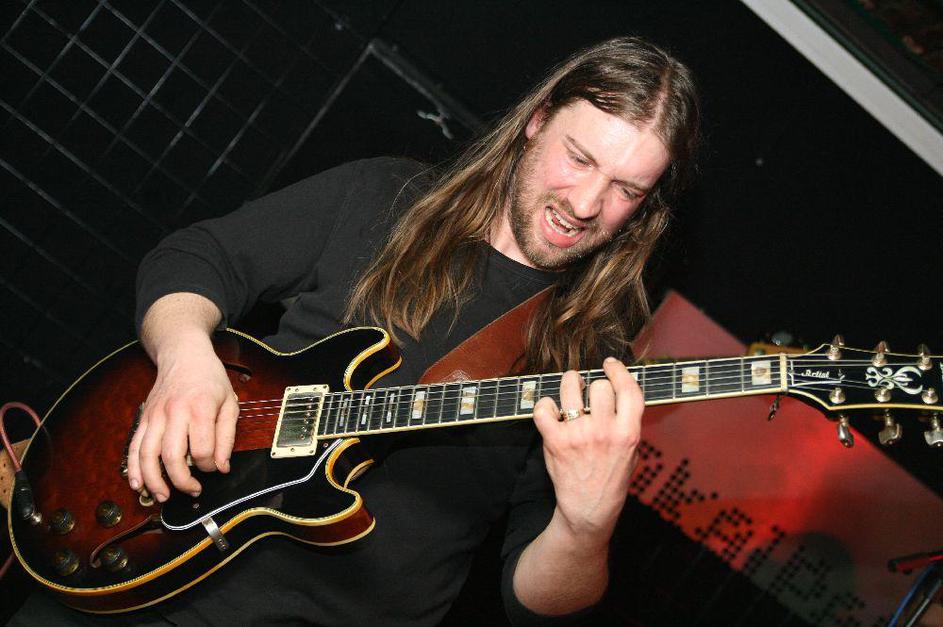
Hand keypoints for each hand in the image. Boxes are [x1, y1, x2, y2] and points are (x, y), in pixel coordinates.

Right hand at [126, 333, 238, 501]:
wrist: (184, 355)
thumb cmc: (210, 379)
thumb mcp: (230, 403)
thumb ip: (227, 436)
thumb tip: (222, 466)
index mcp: (199, 408)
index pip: (202, 449)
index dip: (210, 465)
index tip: (215, 466)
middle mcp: (174, 412)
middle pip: (172, 455)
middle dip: (182, 480)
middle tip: (193, 490)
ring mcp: (155, 416)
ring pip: (147, 455)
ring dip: (154, 480)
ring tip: (163, 496)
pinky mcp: (144, 418)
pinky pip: (134, 447)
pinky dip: (134, 468)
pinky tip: (138, 484)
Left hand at [532, 357, 642, 547]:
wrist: (589, 509)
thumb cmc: (610, 480)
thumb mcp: (632, 453)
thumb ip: (628, 425)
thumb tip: (621, 394)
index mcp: (629, 433)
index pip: (629, 389)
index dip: (619, 371)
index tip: (610, 365)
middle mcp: (605, 431)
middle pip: (599, 386)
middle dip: (593, 385)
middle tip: (588, 391)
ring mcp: (579, 435)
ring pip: (571, 388)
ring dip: (569, 384)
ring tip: (569, 388)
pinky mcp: (556, 442)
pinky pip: (544, 409)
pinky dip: (545, 405)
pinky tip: (551, 410)